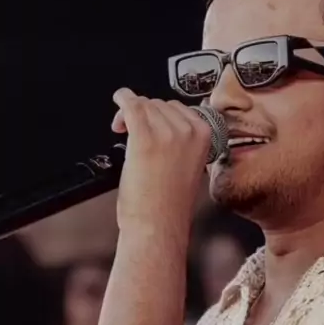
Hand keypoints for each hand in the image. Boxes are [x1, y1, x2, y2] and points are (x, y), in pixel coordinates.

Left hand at [112, 89, 211, 235]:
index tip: (151, 122)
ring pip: (145, 104)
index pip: (179, 108)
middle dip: (145, 113)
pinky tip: (119, 100)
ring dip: (131, 113)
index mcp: (205, 137)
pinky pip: (131, 105)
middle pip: (160, 103)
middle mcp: (189, 131)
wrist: (159, 225)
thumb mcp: (188, 165)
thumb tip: (162, 123)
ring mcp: (167, 133)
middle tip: (132, 131)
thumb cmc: (170, 206)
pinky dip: (122, 99)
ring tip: (124, 129)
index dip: (160, 114)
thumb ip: (181, 142)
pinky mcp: (145, 137)